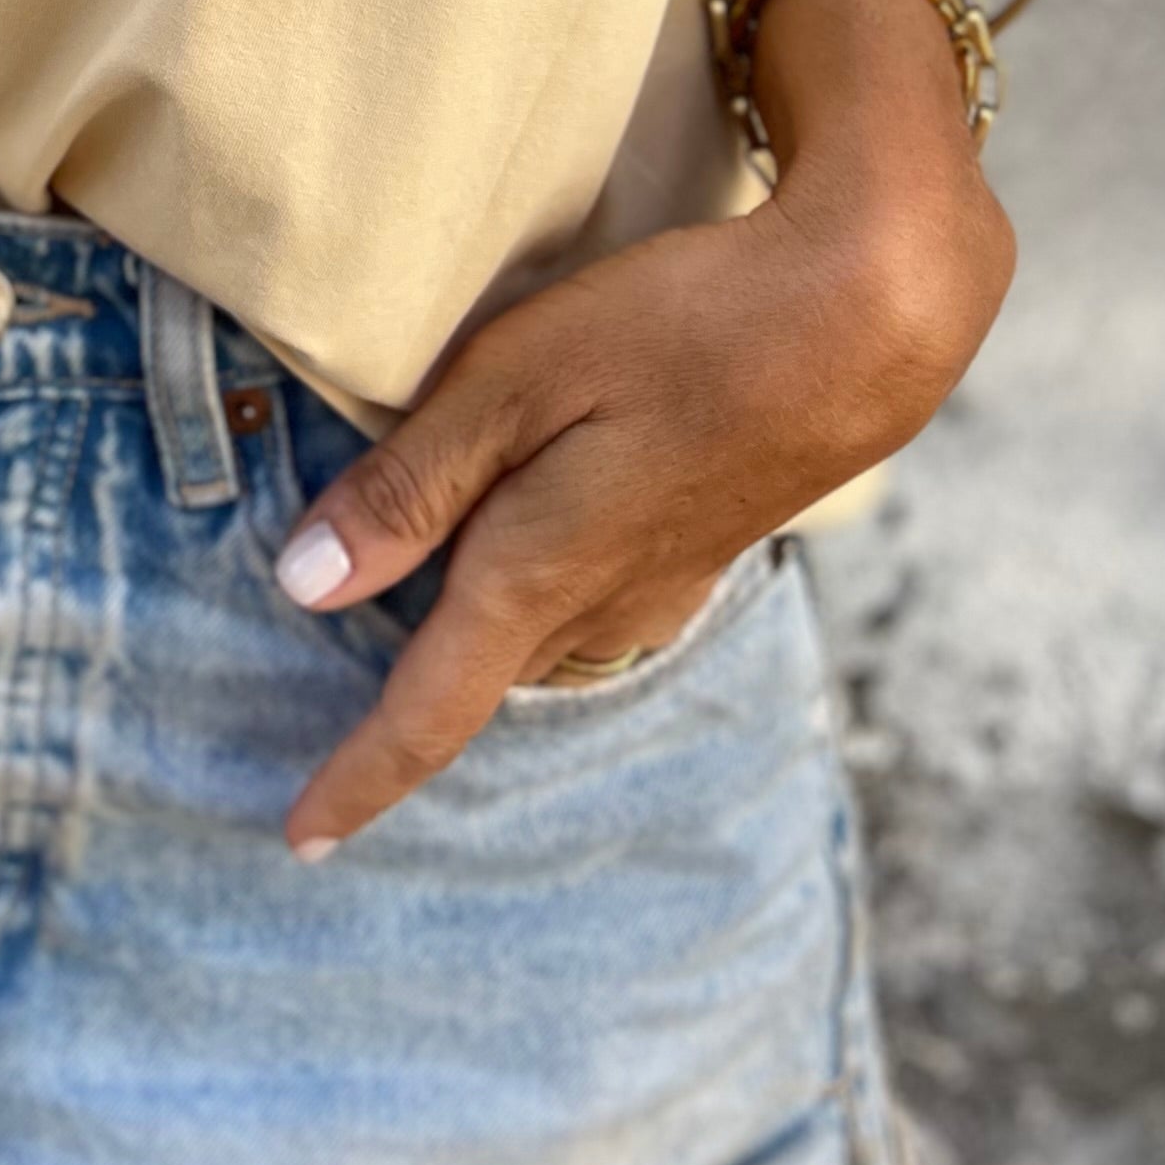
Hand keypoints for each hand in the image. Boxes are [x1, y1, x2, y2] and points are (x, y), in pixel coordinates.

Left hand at [275, 0, 1013, 849]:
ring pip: (535, 632)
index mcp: (538, 575)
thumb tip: (303, 588)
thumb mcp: (513, 380)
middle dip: (409, 691)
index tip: (299, 840)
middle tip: (331, 701)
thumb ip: (409, 486)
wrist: (866, 323)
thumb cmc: (679, 329)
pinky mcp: (702, 545)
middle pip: (477, 671)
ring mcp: (663, 583)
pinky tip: (533, 528)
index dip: (359, 777)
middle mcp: (602, 606)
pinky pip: (590, 596)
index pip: (429, 711)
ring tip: (417, 594)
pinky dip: (537, 584)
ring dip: (477, 623)